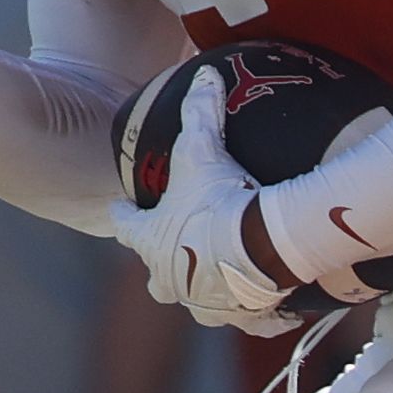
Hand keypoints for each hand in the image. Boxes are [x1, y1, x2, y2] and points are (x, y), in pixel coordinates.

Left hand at [108, 69, 291, 327]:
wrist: (260, 249)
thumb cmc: (217, 199)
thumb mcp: (202, 149)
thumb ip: (199, 111)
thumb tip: (202, 73)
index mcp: (151, 242)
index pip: (126, 227)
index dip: (123, 215)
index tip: (118, 210)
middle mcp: (172, 281)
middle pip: (158, 280)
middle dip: (166, 268)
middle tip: (178, 252)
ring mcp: (207, 304)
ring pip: (203, 303)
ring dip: (212, 290)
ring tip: (228, 277)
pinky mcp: (245, 317)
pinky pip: (254, 319)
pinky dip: (263, 311)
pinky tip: (274, 306)